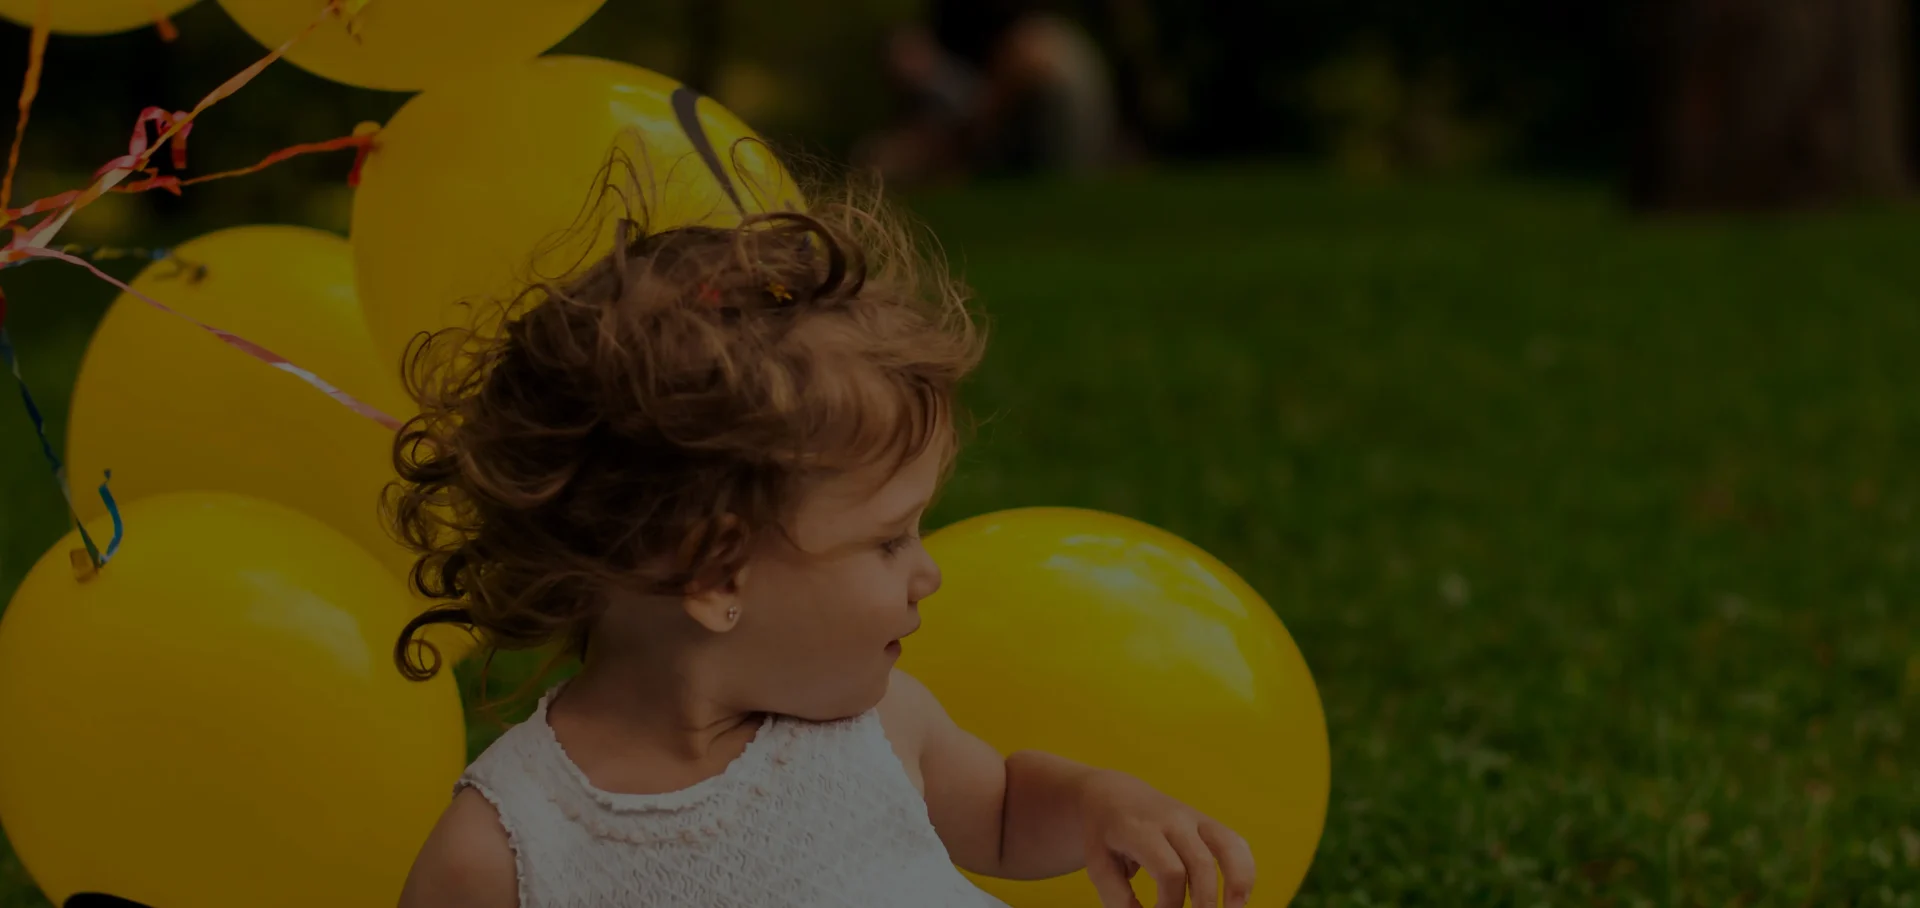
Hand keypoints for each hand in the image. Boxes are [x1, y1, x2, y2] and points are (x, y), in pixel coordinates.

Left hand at [1077, 770, 1255, 907]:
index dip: (1170, 904)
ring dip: (1238, 882)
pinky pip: (1235, 842)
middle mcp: (1173, 819)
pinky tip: (1238, 897)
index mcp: (1141, 828)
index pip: (1169, 871)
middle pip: (1201, 863)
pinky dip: (1244, 869)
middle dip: (1204, 902)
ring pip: (1230, 844)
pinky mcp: (1207, 822)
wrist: (1110, 794)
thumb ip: (1117, 897)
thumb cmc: (1103, 834)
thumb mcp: (1098, 864)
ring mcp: (1194, 818)